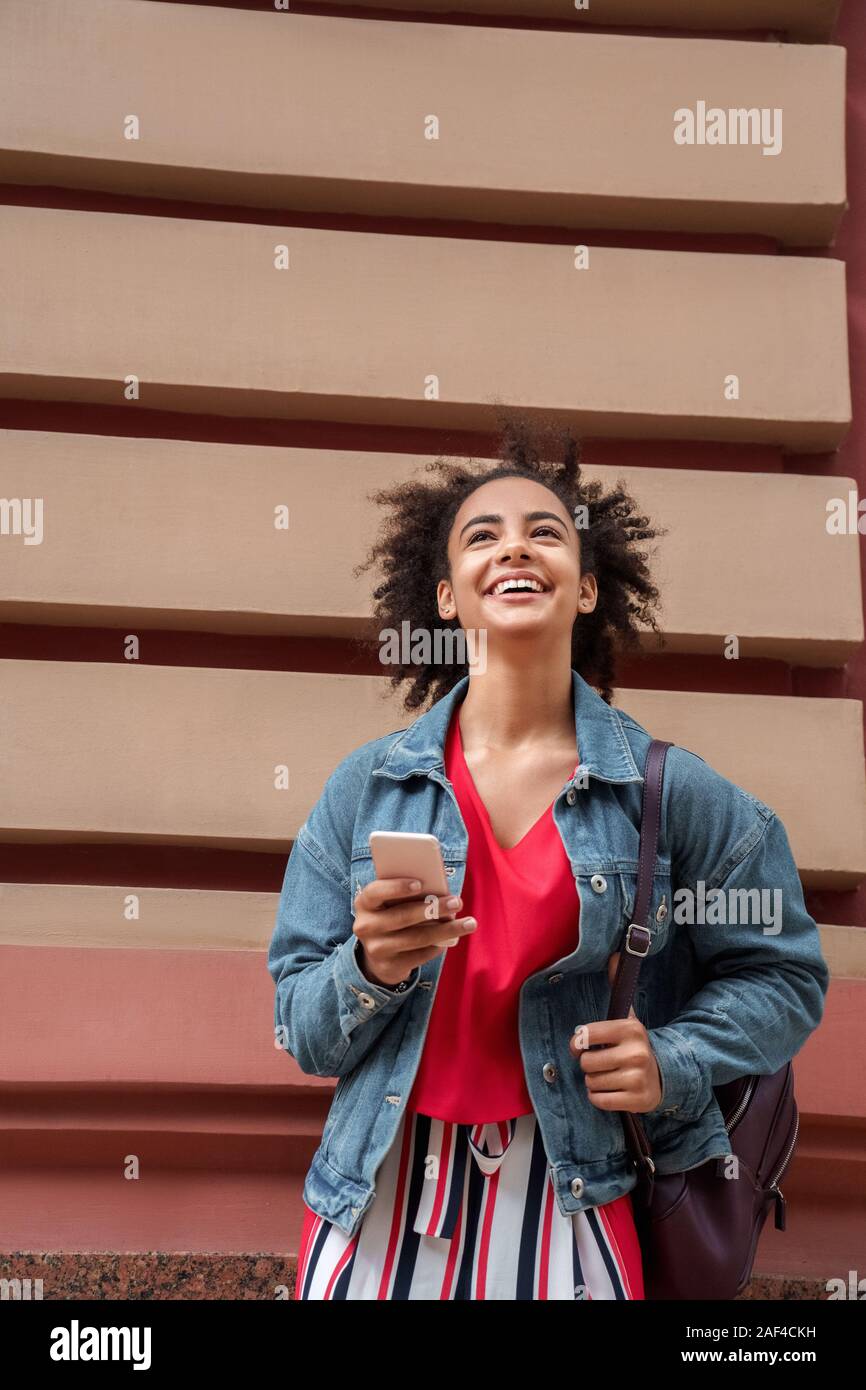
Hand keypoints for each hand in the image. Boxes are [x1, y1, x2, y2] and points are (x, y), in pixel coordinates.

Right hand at [353, 877, 476, 987]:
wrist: (378, 955)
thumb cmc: (392, 916)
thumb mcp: (390, 903)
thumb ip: (407, 894)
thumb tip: (440, 890)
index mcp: (364, 903)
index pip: (376, 892)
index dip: (397, 887)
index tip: (420, 883)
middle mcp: (366, 926)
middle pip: (403, 916)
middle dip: (433, 908)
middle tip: (457, 902)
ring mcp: (376, 949)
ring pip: (417, 938)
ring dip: (446, 930)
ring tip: (469, 923)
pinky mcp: (390, 966)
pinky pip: (421, 955)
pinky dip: (439, 946)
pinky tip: (452, 938)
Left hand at [568, 951, 662, 1113]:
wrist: (663, 1076)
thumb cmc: (634, 1046)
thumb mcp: (628, 1017)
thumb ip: (618, 987)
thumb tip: (614, 954)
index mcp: (630, 1029)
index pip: (586, 1035)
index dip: (577, 1043)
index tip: (581, 1046)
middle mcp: (636, 1052)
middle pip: (586, 1063)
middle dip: (589, 1065)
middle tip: (602, 1063)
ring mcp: (638, 1077)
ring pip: (591, 1083)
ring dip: (594, 1082)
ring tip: (609, 1076)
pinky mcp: (638, 1100)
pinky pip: (599, 1101)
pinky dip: (599, 1098)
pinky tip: (612, 1091)